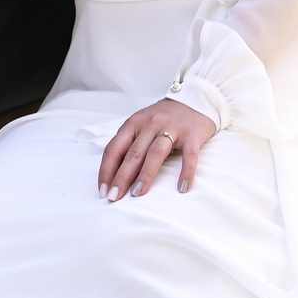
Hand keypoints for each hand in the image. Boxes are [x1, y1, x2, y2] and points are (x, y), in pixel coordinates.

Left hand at [98, 98, 215, 199]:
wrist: (195, 100)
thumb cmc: (164, 119)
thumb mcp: (141, 125)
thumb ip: (129, 144)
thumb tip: (113, 175)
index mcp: (133, 124)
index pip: (114, 149)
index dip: (106, 170)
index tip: (102, 190)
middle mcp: (150, 124)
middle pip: (133, 153)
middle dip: (121, 177)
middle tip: (114, 197)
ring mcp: (172, 128)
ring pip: (155, 153)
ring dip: (145, 174)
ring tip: (137, 193)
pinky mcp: (192, 134)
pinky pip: (189, 155)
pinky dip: (186, 171)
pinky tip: (182, 187)